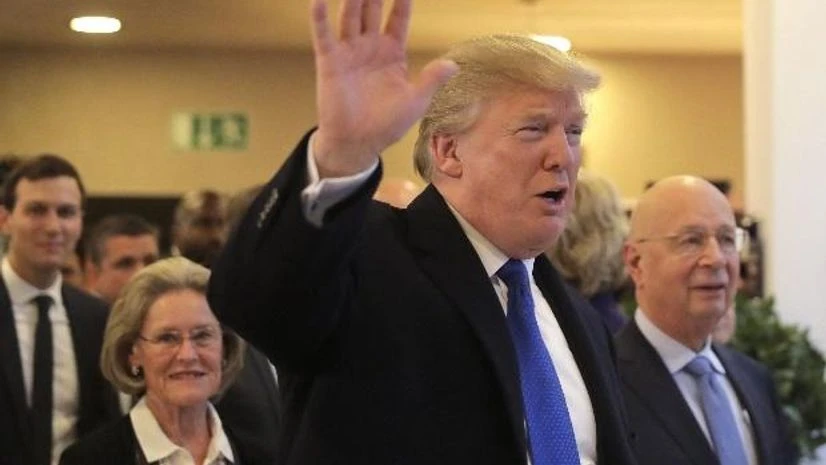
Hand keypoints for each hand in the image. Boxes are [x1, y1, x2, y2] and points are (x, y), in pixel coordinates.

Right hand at [310, 0, 457, 177]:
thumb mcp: (416, 101)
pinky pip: (324, 37)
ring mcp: (348, 52)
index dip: (402, 0)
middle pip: (372, 9)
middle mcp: (369, 47)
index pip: (398, 17)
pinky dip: (320, 18)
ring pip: (350, 16)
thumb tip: (454, 64)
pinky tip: (318, 1)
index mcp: (392, 52)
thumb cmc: (387, 124)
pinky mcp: (330, 63)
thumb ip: (432, 79)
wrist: (358, 143)